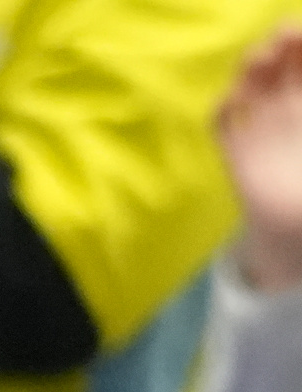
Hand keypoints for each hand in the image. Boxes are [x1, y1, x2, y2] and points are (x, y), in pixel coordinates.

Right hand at [226, 28, 301, 293]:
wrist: (294, 229)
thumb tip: (268, 102)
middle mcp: (289, 111)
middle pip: (280, 66)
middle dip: (280, 46)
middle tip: (284, 36)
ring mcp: (261, 129)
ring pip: (251, 84)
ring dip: (251, 67)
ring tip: (260, 60)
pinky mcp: (237, 152)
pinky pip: (222, 120)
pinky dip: (224, 105)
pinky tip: (236, 101)